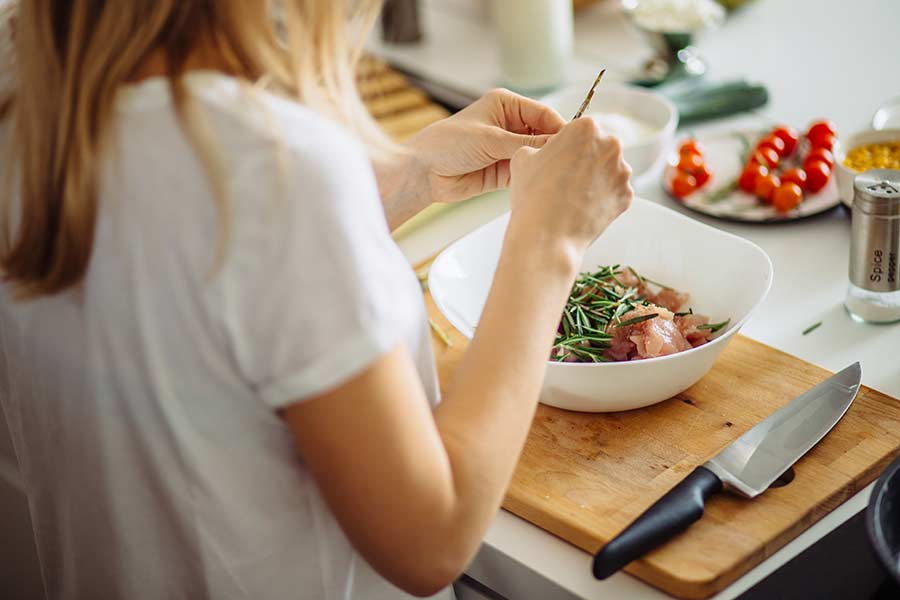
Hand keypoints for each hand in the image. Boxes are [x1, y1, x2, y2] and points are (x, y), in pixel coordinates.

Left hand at [405, 88, 565, 203]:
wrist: (423, 173)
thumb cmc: (448, 144)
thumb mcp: (491, 139)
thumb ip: (525, 143)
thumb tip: (557, 143)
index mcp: (506, 105)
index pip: (543, 113)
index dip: (559, 127)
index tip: (574, 142)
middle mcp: (509, 125)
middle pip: (543, 135)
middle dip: (554, 148)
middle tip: (571, 162)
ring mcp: (507, 149)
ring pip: (536, 155)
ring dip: (544, 164)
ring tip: (560, 175)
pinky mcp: (503, 171)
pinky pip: (526, 173)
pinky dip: (534, 178)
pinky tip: (543, 184)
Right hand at [508, 117, 632, 255]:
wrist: (547, 237)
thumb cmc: (533, 195)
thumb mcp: (523, 157)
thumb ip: (539, 145)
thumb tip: (547, 151)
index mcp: (587, 128)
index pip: (580, 130)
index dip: (567, 145)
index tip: (559, 160)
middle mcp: (611, 146)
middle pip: (599, 148)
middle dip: (586, 160)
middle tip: (565, 180)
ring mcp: (623, 173)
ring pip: (609, 170)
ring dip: (595, 179)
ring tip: (572, 197)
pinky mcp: (627, 197)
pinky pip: (614, 192)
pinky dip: (602, 199)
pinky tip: (583, 208)